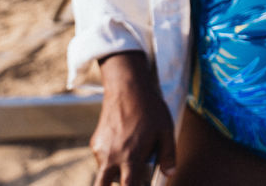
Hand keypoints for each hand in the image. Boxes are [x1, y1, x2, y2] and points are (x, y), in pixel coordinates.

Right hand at [91, 51, 175, 185]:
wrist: (127, 89)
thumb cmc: (150, 109)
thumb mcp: (165, 130)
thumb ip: (168, 154)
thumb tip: (170, 173)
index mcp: (130, 157)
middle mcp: (111, 157)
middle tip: (127, 179)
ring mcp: (100, 150)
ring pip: (104, 172)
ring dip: (115, 172)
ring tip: (132, 156)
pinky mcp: (95, 142)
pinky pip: (102, 158)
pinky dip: (111, 159)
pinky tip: (124, 145)